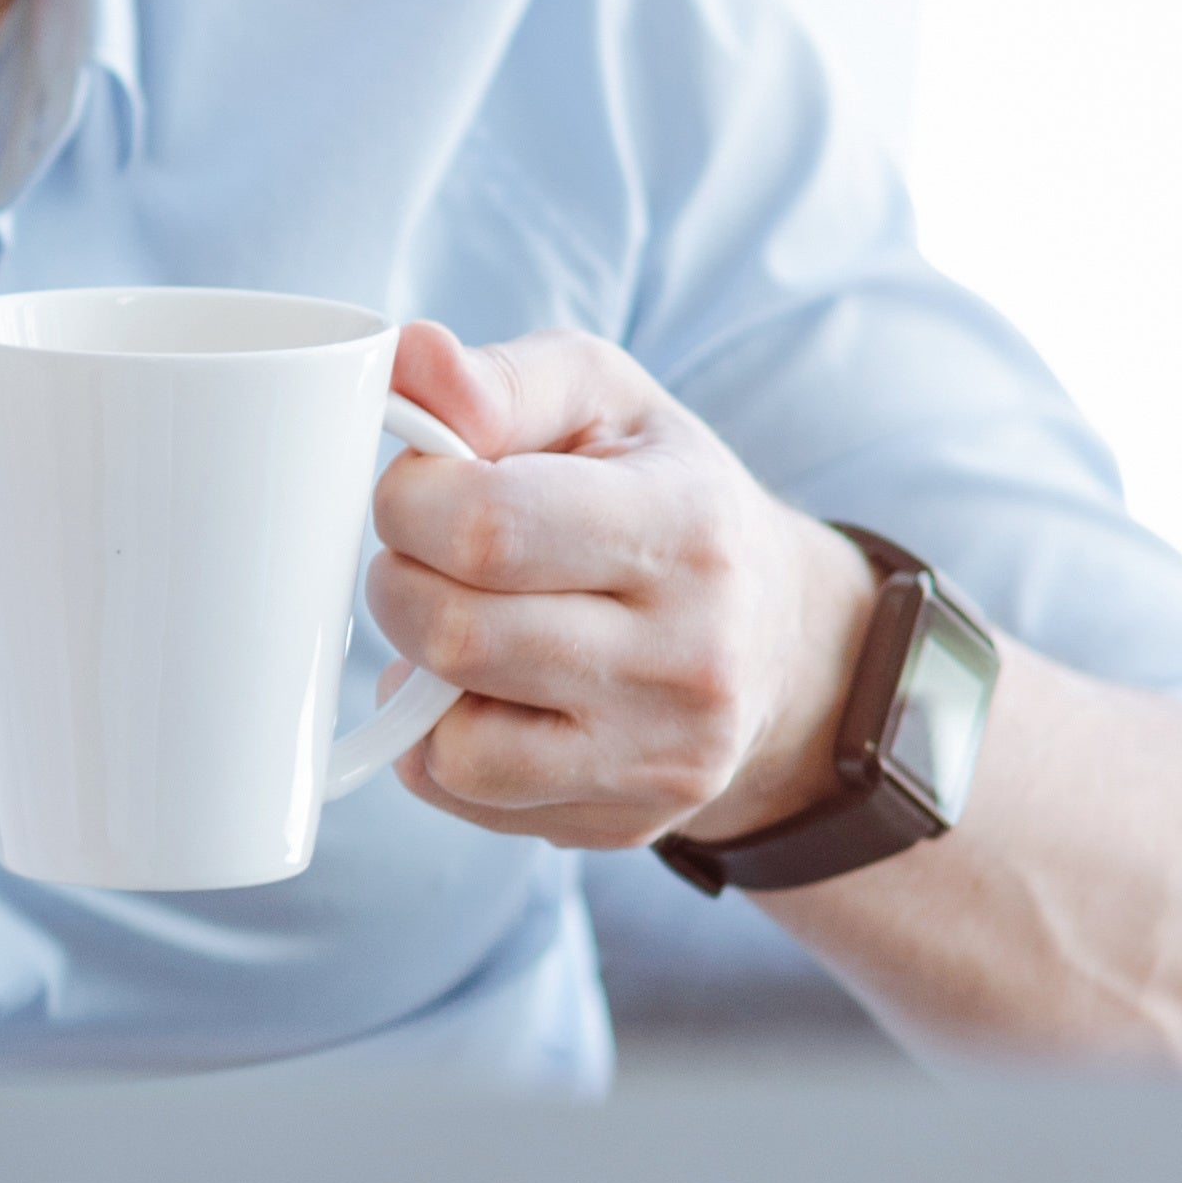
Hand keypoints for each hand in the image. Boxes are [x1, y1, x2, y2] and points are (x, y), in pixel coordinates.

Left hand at [367, 325, 878, 852]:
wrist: (781, 640)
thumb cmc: (665, 497)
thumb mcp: (607, 403)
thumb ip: (501, 379)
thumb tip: (408, 361)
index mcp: (685, 529)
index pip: (486, 527)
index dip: (409, 501)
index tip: (422, 487)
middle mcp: (688, 657)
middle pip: (454, 634)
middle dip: (400, 581)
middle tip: (424, 556)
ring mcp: (659, 755)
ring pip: (450, 736)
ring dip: (416, 671)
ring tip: (461, 621)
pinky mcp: (626, 821)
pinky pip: (463, 792)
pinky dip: (439, 740)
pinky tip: (484, 692)